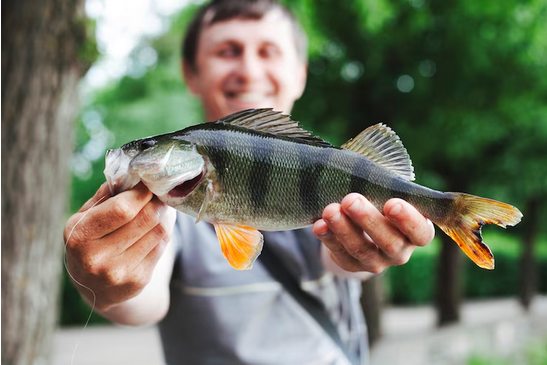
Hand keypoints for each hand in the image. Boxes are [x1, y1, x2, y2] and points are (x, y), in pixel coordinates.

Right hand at [64, 182, 175, 310]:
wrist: (94, 289)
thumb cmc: (89, 243)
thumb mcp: (84, 218)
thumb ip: (105, 196)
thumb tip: (131, 172)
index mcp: (80, 235)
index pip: (122, 209)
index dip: (142, 192)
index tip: (149, 181)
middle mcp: (97, 258)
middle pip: (146, 218)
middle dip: (157, 201)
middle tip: (159, 192)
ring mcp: (119, 272)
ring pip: (159, 231)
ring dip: (163, 215)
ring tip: (159, 207)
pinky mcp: (138, 280)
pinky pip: (162, 246)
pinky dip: (164, 232)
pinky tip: (157, 226)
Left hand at [312, 193, 434, 273]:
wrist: (361, 224)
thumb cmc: (380, 199)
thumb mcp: (388, 190)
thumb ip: (385, 182)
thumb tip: (367, 157)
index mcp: (417, 231)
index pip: (420, 231)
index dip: (407, 220)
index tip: (391, 203)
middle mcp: (400, 250)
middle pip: (389, 242)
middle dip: (368, 220)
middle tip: (351, 200)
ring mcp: (377, 262)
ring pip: (361, 250)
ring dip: (344, 229)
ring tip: (330, 210)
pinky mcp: (353, 266)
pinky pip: (340, 254)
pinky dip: (328, 239)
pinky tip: (319, 225)